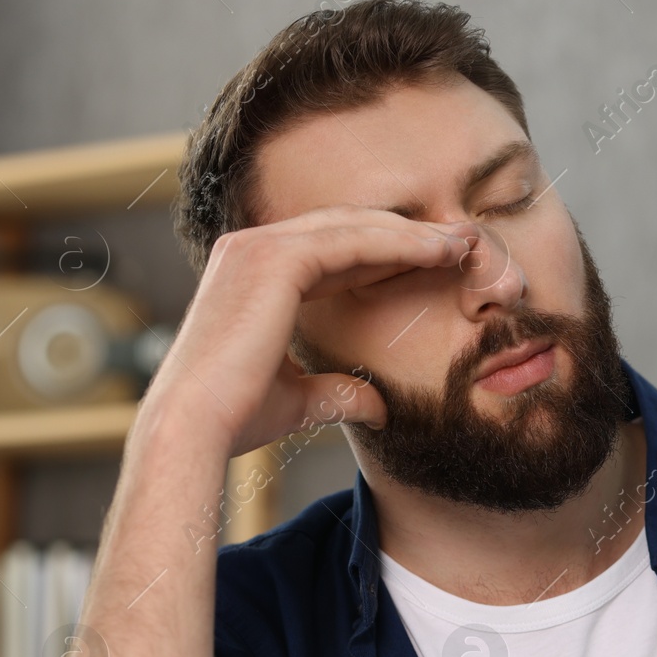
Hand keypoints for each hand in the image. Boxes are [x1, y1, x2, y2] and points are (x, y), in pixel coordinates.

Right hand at [141, 205, 477, 456]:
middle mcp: (250, 249)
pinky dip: (398, 243)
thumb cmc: (235, 417)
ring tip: (460, 245)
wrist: (196, 429)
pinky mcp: (272, 258)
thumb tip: (378, 407)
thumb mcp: (299, 400)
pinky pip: (352, 240)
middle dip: (405, 234)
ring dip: (411, 234)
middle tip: (458, 243)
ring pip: (353, 227)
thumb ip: (338, 393)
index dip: (386, 254)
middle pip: (345, 228)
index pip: (332, 250)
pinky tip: (437, 254)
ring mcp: (257, 247)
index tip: (434, 263)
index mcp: (253, 275)